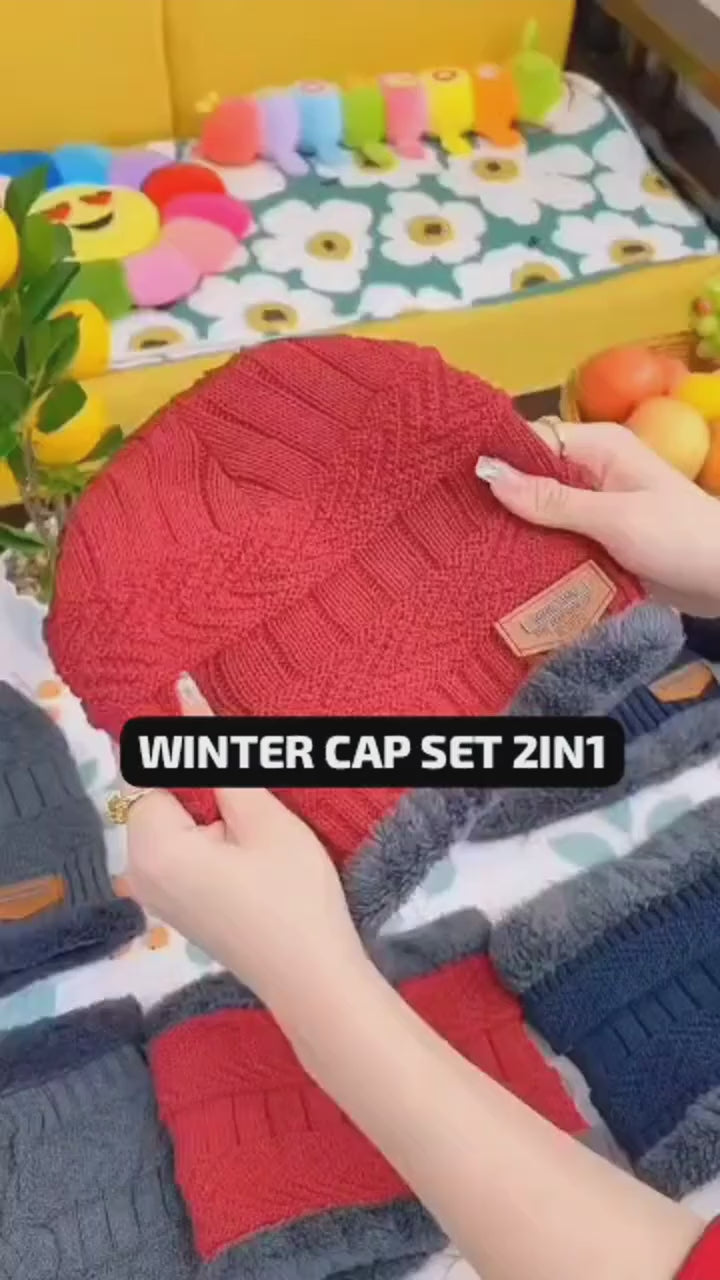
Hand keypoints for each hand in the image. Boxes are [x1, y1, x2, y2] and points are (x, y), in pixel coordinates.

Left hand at [125, 675, 365, 1004]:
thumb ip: (217, 753)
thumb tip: (182, 689)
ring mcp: (157, 895)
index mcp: (151, 846)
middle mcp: (140, 872)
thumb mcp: (262, 815)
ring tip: (263, 825)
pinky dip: (211, 839)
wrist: (315, 979)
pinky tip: (253, 851)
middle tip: (259, 796)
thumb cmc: (293, 893)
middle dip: (205, 783)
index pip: (154, 767)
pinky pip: (183, 852)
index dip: (194, 752)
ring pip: (176, 823)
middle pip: (162, 794)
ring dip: (213, 810)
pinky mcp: (179, 909)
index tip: (235, 754)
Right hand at [477, 420, 719, 617]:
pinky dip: (538, 553)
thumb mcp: (614, 518)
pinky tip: (507, 569)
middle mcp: (593, 471)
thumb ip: (552, 500)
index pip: (532, 441)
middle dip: (502, 503)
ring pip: (541, 514)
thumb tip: (489, 474)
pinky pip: (557, 541)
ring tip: (471, 551)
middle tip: (456, 527)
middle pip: (532, 479)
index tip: (454, 484)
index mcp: (599, 447)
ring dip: (517, 533)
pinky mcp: (597, 541)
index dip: (497, 460)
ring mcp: (595, 508)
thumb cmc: (678, 537)